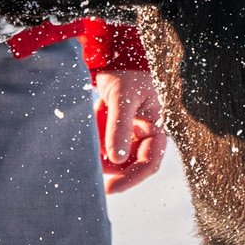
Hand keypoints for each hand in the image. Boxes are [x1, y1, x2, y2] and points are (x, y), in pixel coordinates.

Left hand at [94, 68, 166, 193]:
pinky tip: (88, 135)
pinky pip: (105, 145)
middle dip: (111, 168)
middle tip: (89, 170)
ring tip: (87, 147)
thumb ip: (119, 127)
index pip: (149, 163)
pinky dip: (95, 145)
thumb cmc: (127, 73)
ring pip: (115, 156)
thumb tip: (116, 159)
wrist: (114, 56)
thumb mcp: (123, 98)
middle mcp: (145, 135)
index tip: (110, 188)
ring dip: (100, 156)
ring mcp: (129, 133)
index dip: (131, 179)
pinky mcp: (115, 130)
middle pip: (130, 164)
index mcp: (157, 129)